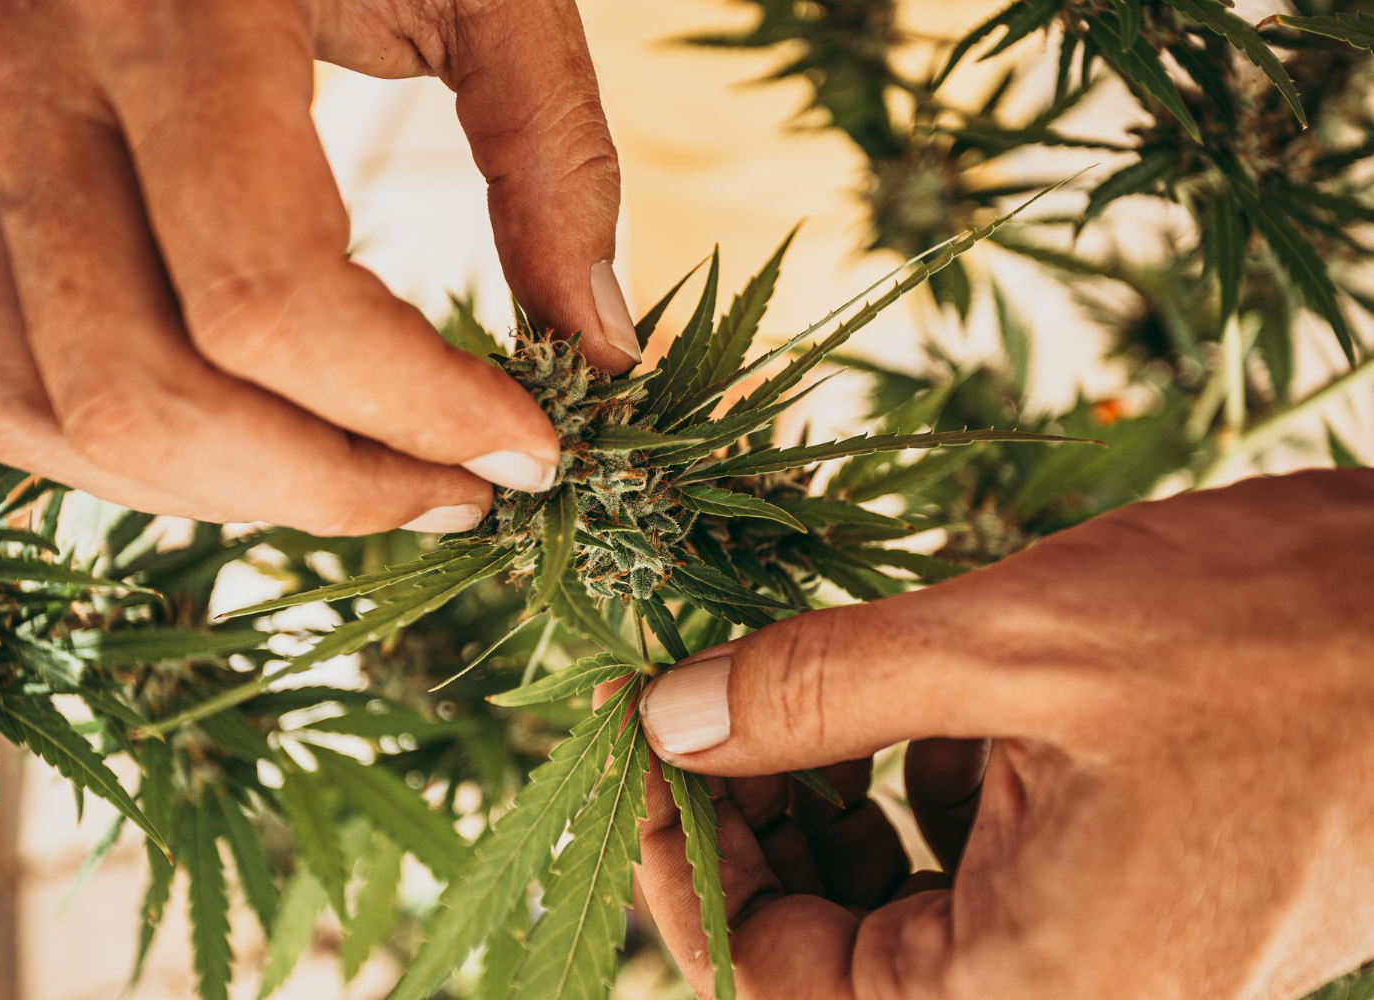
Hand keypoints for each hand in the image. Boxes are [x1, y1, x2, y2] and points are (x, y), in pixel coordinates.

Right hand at [0, 0, 638, 533]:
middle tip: (461, 491)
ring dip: (234, 495)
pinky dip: (134, 460)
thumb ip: (550, 150)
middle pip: (148, 391)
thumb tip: (601, 347)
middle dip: (331, 488)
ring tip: (373, 482)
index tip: (532, 449)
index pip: (269, 297)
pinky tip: (259, 446)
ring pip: (59, 415)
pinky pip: (4, 387)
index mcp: (171, 15)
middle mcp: (25, 83)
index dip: (416, 412)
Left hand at [637, 469, 1373, 998]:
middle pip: (824, 952)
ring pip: (895, 905)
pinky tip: (918, 702)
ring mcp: (1102, 958)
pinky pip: (976, 867)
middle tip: (704, 701)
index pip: (766, 979)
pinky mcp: (1132, 895)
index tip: (635, 743)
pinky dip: (920, 785)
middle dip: (751, 821)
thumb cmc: (1280, 642)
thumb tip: (668, 720)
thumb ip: (818, 693)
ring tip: (804, 690)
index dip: (680, 860)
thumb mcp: (1010, 645)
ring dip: (829, 798)